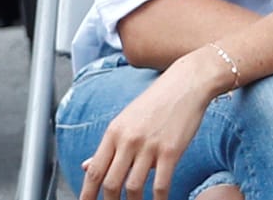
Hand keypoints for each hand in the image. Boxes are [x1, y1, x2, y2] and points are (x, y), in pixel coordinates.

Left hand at [78, 49, 228, 199]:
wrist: (187, 83)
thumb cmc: (158, 101)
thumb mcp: (126, 119)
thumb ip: (108, 145)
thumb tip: (86, 166)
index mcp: (114, 132)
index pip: (94, 171)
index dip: (87, 194)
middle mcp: (128, 140)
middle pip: (110, 183)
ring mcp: (149, 146)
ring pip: (133, 187)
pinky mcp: (171, 150)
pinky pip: (160, 184)